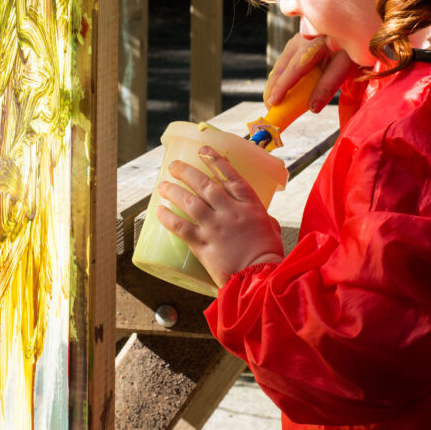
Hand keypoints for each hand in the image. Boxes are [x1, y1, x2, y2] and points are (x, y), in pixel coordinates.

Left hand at [155, 147, 283, 286]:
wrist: (260, 279)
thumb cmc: (270, 256)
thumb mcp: (272, 229)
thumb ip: (263, 218)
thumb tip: (259, 216)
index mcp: (250, 205)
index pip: (230, 176)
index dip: (215, 161)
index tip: (203, 150)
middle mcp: (230, 212)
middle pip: (204, 185)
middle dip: (186, 172)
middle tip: (173, 166)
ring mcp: (215, 228)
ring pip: (189, 202)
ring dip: (173, 191)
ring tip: (162, 185)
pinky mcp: (203, 245)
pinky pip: (181, 228)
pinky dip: (168, 218)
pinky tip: (158, 211)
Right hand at [265, 34, 356, 112]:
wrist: (351, 26)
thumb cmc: (350, 49)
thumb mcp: (344, 66)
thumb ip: (328, 86)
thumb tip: (313, 108)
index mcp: (314, 43)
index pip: (295, 68)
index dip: (283, 87)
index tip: (274, 103)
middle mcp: (301, 39)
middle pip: (282, 67)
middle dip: (273, 89)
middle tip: (270, 109)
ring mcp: (297, 40)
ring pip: (280, 65)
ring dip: (274, 84)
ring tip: (271, 102)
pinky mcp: (296, 44)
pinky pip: (285, 62)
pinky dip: (281, 77)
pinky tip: (279, 89)